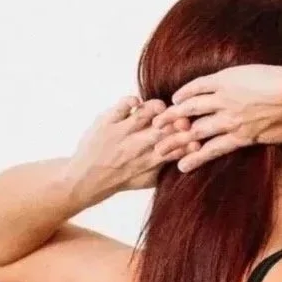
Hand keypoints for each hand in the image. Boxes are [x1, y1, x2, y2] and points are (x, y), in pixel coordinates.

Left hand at [64, 96, 187, 201]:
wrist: (87, 178)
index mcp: (151, 162)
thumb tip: (187, 156)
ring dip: (157, 108)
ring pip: (144, 114)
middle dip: (177, 122)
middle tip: (181, 118)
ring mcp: (121, 133)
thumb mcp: (148, 180)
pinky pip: (122, 106)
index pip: (176, 148)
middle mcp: (138, 148)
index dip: (188, 140)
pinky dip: (132, 101)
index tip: (194, 135)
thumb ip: (166, 167)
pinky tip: (136, 103)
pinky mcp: (106, 122)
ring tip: (161, 107)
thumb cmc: (121, 179)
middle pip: (164, 130)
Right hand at [152, 65, 281, 172]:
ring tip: (159, 121)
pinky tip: (175, 97)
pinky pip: (198, 88)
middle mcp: (229, 122)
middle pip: (196, 133)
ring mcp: (224, 101)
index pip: (212, 151)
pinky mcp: (223, 82)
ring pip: (192, 110)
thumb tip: (268, 141)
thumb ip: (269, 139)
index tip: (180, 166)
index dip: (194, 158)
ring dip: (174, 116)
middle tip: (159, 147)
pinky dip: (185, 93)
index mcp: (242, 137)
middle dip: (176, 141)